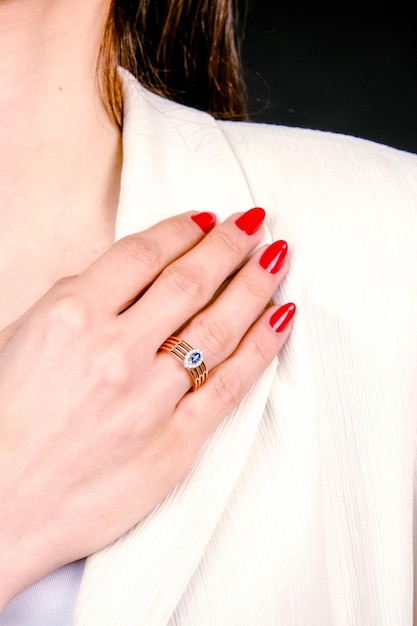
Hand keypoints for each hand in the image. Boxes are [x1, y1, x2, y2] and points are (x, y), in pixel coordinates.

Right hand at [0, 208, 293, 606]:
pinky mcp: (174, 444)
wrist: (0, 509)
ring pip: (219, 325)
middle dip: (230, 244)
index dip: (183, 228)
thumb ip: (73, 298)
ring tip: (277, 257)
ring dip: (255, 284)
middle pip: (190, 280)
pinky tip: (283, 318)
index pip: (143, 254)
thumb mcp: (16, 339)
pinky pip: (231, 385)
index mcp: (70, 318)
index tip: (208, 217)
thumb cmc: (3, 420)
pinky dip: (263, 347)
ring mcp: (148, 399)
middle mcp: (114, 352)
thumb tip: (125, 270)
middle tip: (256, 222)